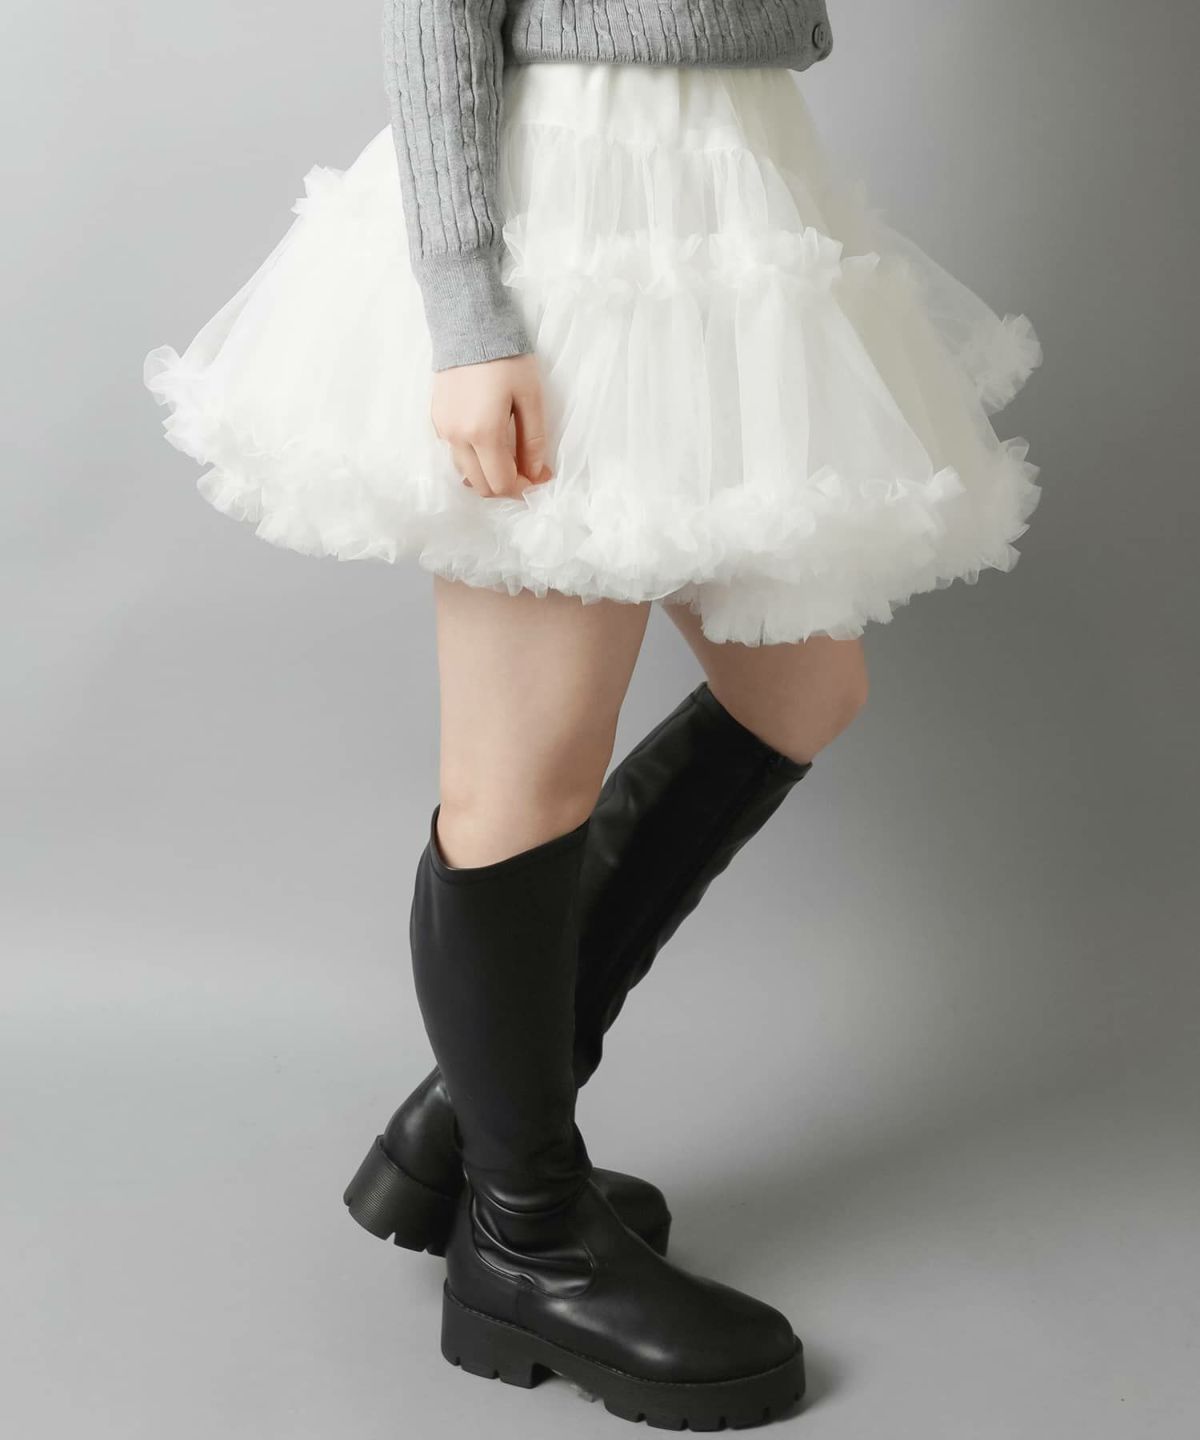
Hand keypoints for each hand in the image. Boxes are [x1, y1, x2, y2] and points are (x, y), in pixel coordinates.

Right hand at [430, 353, 553, 498]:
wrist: (469, 326)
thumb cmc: (506, 358)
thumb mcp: (530, 397)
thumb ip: (533, 441)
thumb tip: (536, 472)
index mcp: (483, 434)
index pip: (501, 484)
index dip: (524, 489)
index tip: (541, 476)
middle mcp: (458, 438)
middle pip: (482, 486)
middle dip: (507, 486)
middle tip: (528, 470)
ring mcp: (443, 430)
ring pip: (466, 473)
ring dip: (489, 474)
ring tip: (510, 457)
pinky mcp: (436, 421)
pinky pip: (455, 454)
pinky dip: (474, 459)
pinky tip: (490, 443)